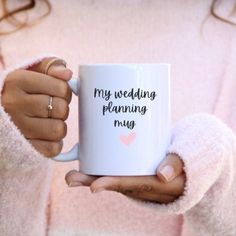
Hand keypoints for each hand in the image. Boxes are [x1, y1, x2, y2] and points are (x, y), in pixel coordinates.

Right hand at [1, 58, 72, 156]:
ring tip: (47, 121)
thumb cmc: (24, 91)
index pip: (62, 88)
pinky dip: (54, 143)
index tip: (56, 93)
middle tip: (51, 108)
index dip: (65, 92)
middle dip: (61, 109)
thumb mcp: (34, 72)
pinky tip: (44, 135)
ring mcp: (16, 128)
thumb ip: (52, 67)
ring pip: (59, 130)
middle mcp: (13, 104)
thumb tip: (67, 74)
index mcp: (17, 81)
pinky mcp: (24, 148)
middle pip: (61, 109)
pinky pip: (53, 148)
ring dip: (58, 126)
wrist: (2, 114)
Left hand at [65, 153, 185, 202]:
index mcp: (153, 184)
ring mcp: (136, 178)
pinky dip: (104, 169)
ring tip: (72, 173)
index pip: (129, 184)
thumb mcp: (185, 164)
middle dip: (91, 181)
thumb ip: (176, 165)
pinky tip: (92, 160)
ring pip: (112, 178)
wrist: (187, 174)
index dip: (111, 184)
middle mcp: (140, 184)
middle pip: (114, 183)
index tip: (93, 187)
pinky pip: (117, 172)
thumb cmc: (186, 167)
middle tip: (70, 178)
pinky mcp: (134, 172)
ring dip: (93, 176)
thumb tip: (162, 176)